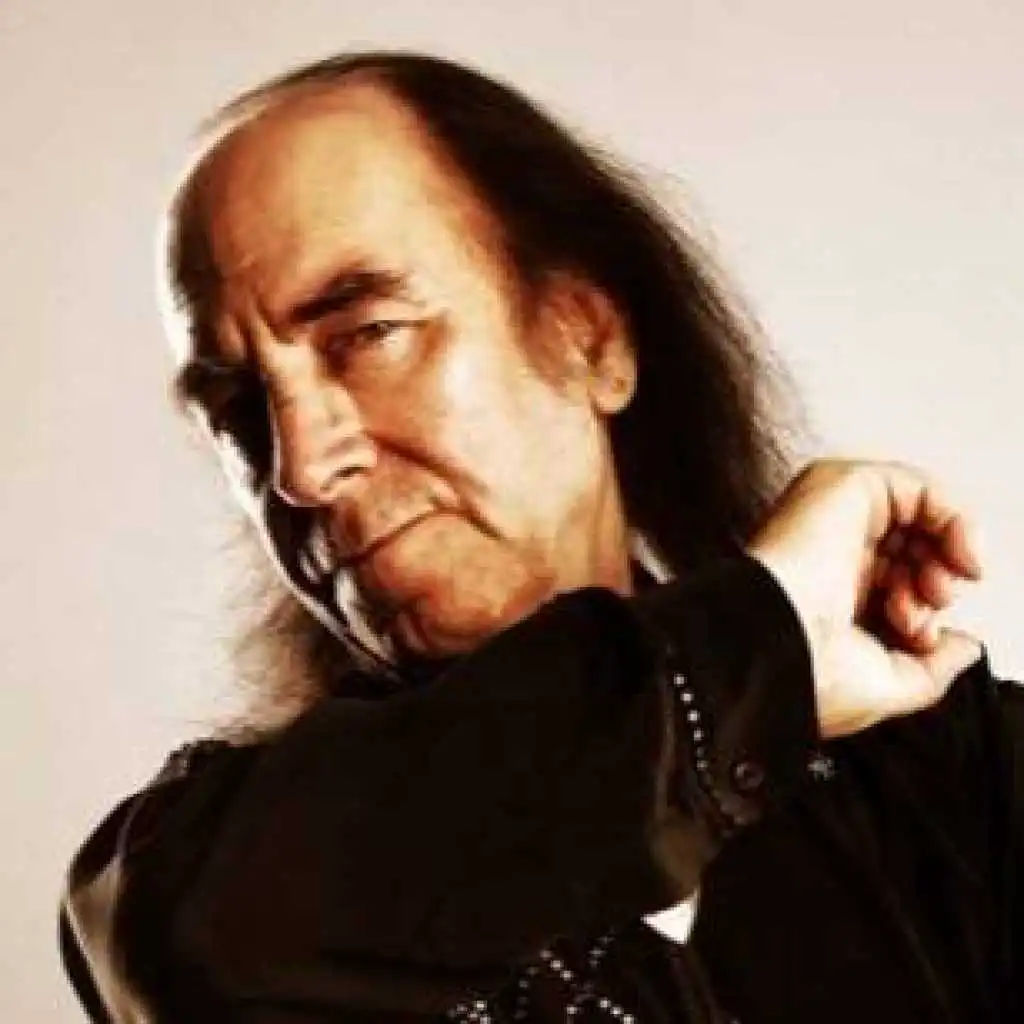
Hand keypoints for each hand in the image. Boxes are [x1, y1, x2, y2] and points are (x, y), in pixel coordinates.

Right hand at [746, 458, 984, 738]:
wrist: (771, 643)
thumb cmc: (805, 671)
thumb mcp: (888, 686)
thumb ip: (934, 668)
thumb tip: (962, 647)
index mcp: (829, 595)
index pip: (894, 582)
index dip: (923, 608)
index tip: (918, 637)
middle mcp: (830, 552)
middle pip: (909, 547)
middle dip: (936, 582)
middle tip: (929, 608)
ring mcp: (835, 517)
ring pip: (915, 513)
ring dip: (947, 550)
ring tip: (938, 587)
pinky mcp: (843, 487)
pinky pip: (918, 487)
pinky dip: (956, 518)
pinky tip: (958, 554)